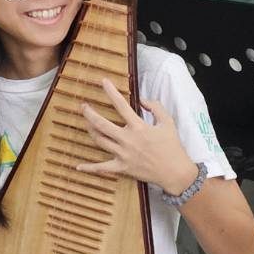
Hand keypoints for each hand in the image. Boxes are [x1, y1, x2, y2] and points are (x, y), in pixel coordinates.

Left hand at [78, 78, 198, 193]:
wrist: (175, 171)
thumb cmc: (172, 146)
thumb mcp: (168, 122)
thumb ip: (156, 107)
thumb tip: (142, 100)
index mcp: (139, 127)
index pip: (121, 105)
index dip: (111, 92)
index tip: (103, 81)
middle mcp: (128, 140)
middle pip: (102, 124)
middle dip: (90, 114)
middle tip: (83, 106)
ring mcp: (123, 154)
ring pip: (100, 141)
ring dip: (91, 130)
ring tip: (87, 123)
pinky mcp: (122, 168)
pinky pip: (102, 168)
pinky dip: (90, 168)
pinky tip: (78, 166)